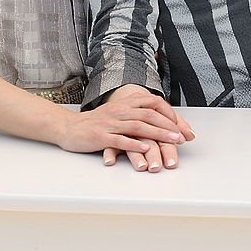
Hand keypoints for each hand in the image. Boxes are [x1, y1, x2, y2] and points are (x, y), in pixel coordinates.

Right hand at [57, 88, 192, 155]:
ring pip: (138, 126)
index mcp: (125, 103)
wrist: (69, 128)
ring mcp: (110, 123)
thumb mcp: (118, 113)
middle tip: (182, 136)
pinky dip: (134, 143)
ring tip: (172, 141)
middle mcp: (119, 111)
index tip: (181, 125)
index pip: (152, 102)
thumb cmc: (96, 123)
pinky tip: (145, 147)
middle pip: (149, 114)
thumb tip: (161, 120)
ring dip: (158, 134)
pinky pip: (120, 140)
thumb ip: (136, 114)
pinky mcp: (101, 136)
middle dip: (168, 125)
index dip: (169, 113)